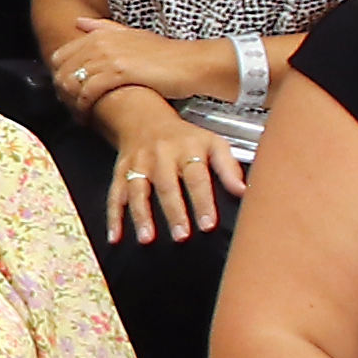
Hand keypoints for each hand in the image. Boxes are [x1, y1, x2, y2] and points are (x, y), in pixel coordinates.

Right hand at [97, 90, 241, 245]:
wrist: (145, 119)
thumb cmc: (185, 138)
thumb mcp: (212, 143)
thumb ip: (228, 167)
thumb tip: (243, 191)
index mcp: (187, 149)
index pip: (196, 177)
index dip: (202, 201)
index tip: (208, 224)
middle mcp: (161, 156)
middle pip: (166, 185)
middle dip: (173, 211)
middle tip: (181, 236)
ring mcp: (138, 164)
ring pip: (138, 190)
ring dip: (141, 215)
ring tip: (146, 238)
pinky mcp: (120, 172)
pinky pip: (115, 195)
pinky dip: (113, 217)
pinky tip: (115, 236)